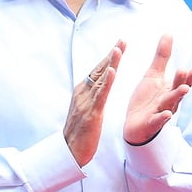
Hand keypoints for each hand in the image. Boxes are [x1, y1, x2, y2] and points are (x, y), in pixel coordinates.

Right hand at [65, 42, 124, 166]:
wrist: (69, 151)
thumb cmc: (79, 131)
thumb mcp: (86, 108)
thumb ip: (92, 95)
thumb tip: (99, 82)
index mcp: (82, 91)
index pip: (98, 70)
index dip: (109, 57)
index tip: (119, 44)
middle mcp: (82, 93)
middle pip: (99, 70)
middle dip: (111, 55)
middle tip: (122, 40)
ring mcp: (86, 102)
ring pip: (100, 79)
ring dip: (110, 63)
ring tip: (118, 49)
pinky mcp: (91, 113)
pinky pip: (100, 95)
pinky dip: (107, 82)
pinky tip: (113, 71)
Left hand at [124, 34, 191, 145]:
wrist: (134, 123)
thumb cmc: (147, 99)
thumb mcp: (153, 74)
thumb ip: (162, 56)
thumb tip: (169, 34)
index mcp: (170, 89)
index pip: (182, 81)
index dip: (189, 76)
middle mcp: (169, 100)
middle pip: (177, 90)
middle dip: (182, 81)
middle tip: (184, 71)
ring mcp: (161, 112)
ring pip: (170, 104)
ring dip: (177, 96)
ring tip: (184, 89)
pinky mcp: (151, 123)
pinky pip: (157, 120)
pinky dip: (162, 118)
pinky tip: (166, 114)